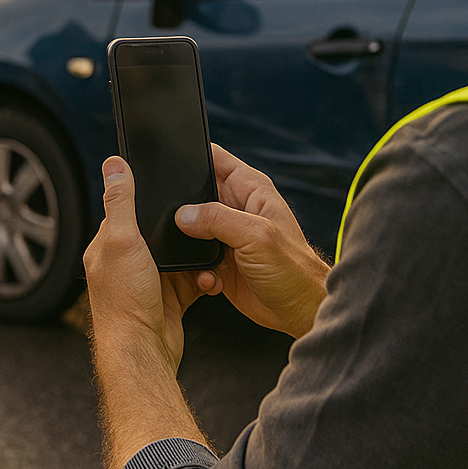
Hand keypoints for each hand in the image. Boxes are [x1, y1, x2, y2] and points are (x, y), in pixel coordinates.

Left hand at [83, 156, 217, 367]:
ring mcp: (147, 282)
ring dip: (193, 252)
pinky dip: (202, 276)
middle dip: (177, 227)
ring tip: (208, 244)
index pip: (124, 210)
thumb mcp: (122, 240)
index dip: (145, 197)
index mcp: (106, 246)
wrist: (144, 351)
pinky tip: (210, 274)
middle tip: (198, 217)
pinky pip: (190, 280)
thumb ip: (121, 201)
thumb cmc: (125, 300)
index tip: (168, 186)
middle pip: (155, 232)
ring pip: (176, 256)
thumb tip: (113, 163)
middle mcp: (124, 263)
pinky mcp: (168, 299)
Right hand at [175, 144, 328, 337]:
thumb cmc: (294, 270)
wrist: (298, 311)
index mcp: (250, 189)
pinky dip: (194, 269)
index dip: (191, 157)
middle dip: (181, 207)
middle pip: (193, 194)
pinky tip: (210, 279)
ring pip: (188, 228)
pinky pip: (193, 257)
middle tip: (179, 224)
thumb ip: (218, 219)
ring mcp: (226, 235)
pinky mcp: (218, 261)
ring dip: (186, 243)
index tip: (170, 167)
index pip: (214, 158)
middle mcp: (236, 208)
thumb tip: (183, 215)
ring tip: (198, 258)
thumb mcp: (256, 236)